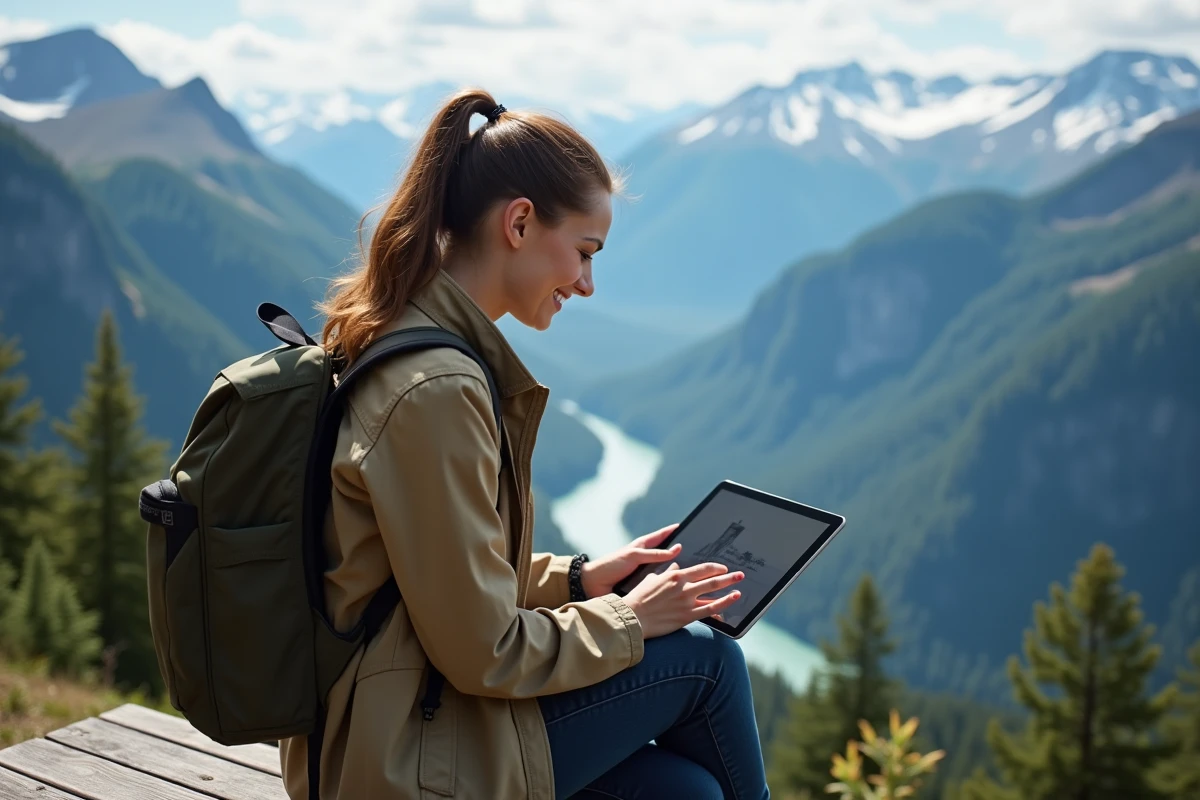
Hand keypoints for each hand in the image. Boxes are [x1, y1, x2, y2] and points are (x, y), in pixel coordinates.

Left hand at [580, 523, 683, 598]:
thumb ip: (655, 554)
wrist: (593, 585)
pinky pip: (658, 586)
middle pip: (666, 556)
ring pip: (663, 572)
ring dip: (674, 575)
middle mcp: (645, 560)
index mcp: (642, 548)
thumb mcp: (634, 556)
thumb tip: (677, 548)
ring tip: (693, 576)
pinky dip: (666, 587)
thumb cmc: (611, 565)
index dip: (671, 531)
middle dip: (679, 556)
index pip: (660, 536)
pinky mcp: (643, 588)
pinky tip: (678, 591)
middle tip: (697, 555)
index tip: (684, 526)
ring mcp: (644, 574)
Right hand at [622, 561, 744, 638]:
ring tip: (739, 587)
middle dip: (728, 577)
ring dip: (729, 589)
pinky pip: (709, 610)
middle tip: (740, 575)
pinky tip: (730, 602)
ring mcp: (686, 602)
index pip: (701, 569)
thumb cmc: (639, 598)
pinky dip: (722, 605)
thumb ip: (666, 572)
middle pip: (712, 580)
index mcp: (675, 576)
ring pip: (713, 594)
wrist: (632, 617)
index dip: (715, 568)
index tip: (723, 568)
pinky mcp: (687, 616)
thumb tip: (675, 566)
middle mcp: (684, 587)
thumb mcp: (652, 579)